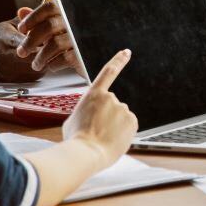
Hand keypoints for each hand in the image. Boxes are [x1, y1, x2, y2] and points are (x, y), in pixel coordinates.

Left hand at [10, 0, 78, 74]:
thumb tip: (22, 11)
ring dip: (40, 57)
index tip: (22, 29)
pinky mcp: (85, 53)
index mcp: (71, 11)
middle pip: (49, 26)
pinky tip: (51, 66)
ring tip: (36, 64)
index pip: (50, 7)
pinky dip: (54, 64)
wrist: (100, 54)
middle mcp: (78, 21)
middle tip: (21, 52)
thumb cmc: (76, 40)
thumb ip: (41, 18)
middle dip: (31, 41)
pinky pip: (65, 58)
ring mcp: (83, 37)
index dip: (33, 17)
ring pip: (55, 44)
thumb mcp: (58, 27)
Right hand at [63, 48, 137, 165]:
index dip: (118, 60)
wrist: (86, 153)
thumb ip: (86, 111)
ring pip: (121, 117)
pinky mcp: (132, 120)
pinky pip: (129, 126)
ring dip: (114, 126)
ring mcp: (123, 109)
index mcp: (93, 95)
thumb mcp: (74, 119)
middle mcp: (111, 98)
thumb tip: (91, 116)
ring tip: (102, 138)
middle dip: (107, 118)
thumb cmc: (76, 139)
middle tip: (97, 131)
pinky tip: (112, 140)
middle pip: (112, 106)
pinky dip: (123, 133)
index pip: (108, 72)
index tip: (126, 52)